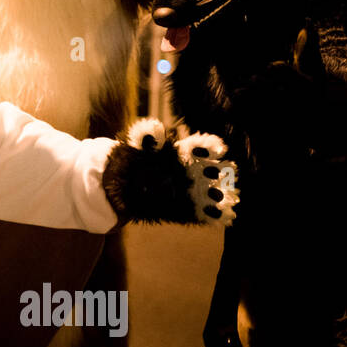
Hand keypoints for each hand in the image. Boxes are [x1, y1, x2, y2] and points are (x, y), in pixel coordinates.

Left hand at [107, 118, 238, 225]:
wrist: (121, 185)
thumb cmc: (132, 161)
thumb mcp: (136, 147)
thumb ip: (146, 138)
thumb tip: (154, 128)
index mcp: (182, 153)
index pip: (199, 147)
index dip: (210, 147)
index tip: (218, 149)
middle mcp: (191, 170)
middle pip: (211, 170)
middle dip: (218, 172)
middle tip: (223, 173)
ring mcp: (191, 189)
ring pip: (212, 191)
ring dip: (220, 194)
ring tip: (225, 198)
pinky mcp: (187, 208)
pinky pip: (204, 212)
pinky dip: (214, 215)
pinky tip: (224, 217)